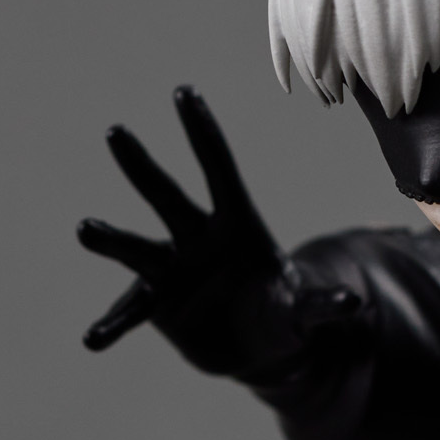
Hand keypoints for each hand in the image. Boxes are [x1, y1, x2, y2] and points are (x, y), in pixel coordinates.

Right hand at [76, 85, 356, 375]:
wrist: (255, 347)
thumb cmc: (283, 313)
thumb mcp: (303, 312)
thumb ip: (321, 307)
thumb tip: (354, 307)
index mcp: (235, 225)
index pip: (219, 172)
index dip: (203, 135)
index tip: (184, 92)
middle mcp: (196, 239)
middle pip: (167, 196)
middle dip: (142, 166)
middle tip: (116, 132)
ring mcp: (171, 270)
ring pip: (137, 248)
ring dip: (112, 239)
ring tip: (85, 230)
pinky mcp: (155, 304)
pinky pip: (129, 313)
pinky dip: (112, 326)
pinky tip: (93, 341)